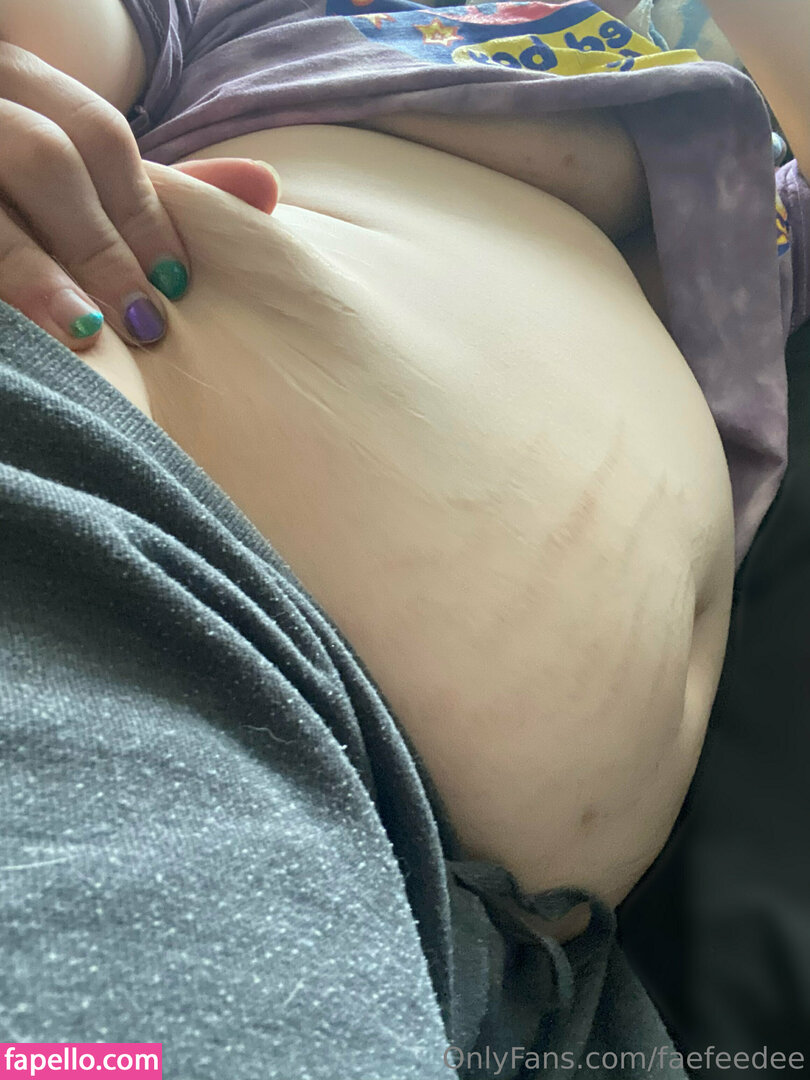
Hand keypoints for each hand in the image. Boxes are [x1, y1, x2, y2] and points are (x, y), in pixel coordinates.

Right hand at [0, 41, 189, 349]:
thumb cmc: (32, 202)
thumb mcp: (86, 178)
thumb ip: (160, 189)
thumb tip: (264, 188)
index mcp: (27, 88)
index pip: (96, 133)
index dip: (143, 211)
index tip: (177, 281)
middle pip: (46, 160)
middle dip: (101, 244)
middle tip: (144, 320)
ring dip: (38, 273)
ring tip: (85, 332)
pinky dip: (2, 290)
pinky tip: (25, 332)